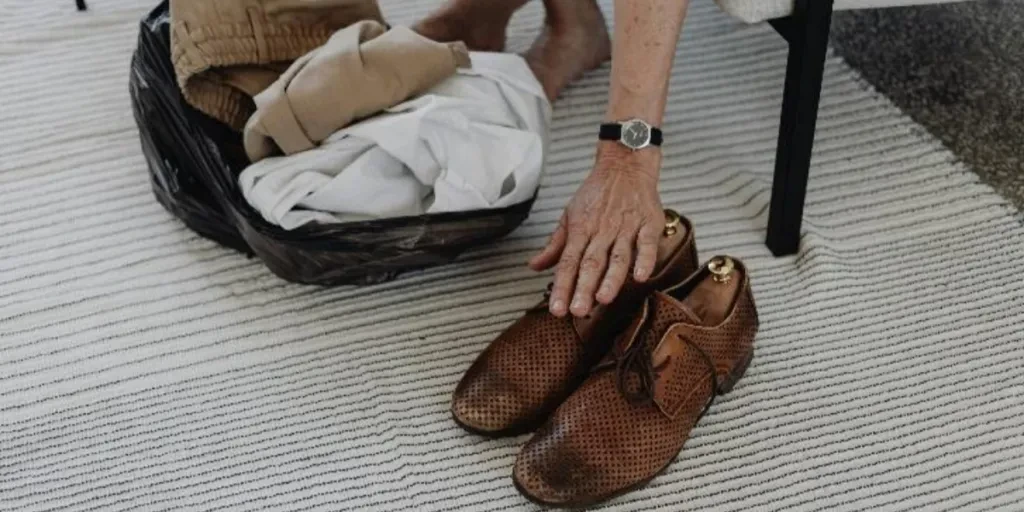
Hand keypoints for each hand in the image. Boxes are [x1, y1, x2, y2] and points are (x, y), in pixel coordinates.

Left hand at [530, 142, 664, 317]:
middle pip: (591, 263)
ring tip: (603, 299)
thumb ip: (555, 245)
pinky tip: (640, 276)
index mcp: (581, 230)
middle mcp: (602, 231)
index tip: (557, 309)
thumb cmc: (597, 193)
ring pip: (618, 257)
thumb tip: (534, 266)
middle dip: (583, 288)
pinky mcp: (648, 223)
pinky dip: (645, 259)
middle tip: (577, 311)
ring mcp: (626, 227)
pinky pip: (647, 243)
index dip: (562, 287)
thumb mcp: (569, 216)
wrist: (624, 165)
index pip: (568, 263)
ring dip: (611, 278)